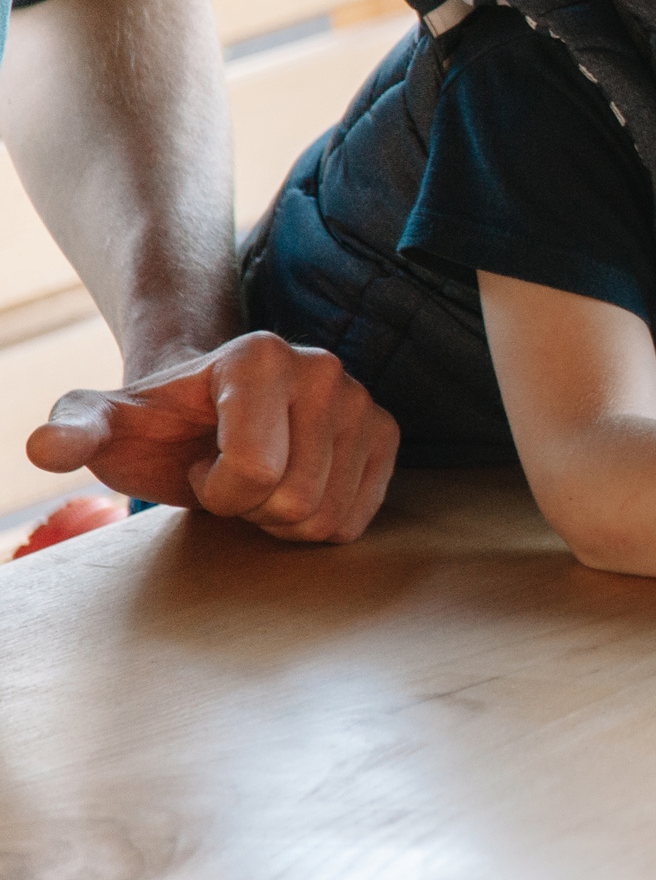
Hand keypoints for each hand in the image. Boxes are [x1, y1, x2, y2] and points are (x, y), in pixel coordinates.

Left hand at [26, 331, 399, 543]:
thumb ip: (76, 431)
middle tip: (230, 476)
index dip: (215, 489)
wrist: (207, 415)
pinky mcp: (385, 434)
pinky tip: (293, 487)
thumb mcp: (106, 425)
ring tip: (261, 481)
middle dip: (251, 508)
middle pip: (295, 499)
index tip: (198, 462)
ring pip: (327, 515)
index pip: (255, 470)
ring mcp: (362, 400)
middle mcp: (324, 368)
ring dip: (282, 519)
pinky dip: (319, 522)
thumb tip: (46, 448)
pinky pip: (358, 518)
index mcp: (261, 357)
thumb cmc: (157, 426)